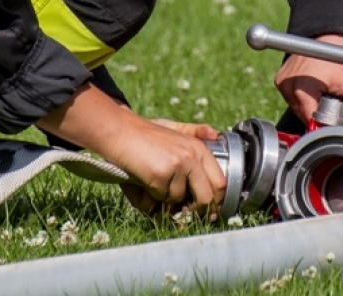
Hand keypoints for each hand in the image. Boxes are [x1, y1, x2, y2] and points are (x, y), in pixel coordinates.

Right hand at [38, 83, 226, 215]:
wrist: (120, 132)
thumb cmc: (146, 135)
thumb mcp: (174, 130)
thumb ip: (195, 132)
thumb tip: (216, 133)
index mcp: (200, 148)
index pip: (221, 183)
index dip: (215, 202)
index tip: (207, 212)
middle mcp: (193, 156)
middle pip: (207, 198)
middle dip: (195, 211)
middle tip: (182, 212)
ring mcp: (178, 166)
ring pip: (179, 200)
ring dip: (165, 198)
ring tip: (152, 181)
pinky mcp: (161, 175)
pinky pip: (161, 198)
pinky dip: (151, 195)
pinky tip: (143, 180)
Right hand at [274, 33, 342, 123]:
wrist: (326, 36)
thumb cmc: (337, 57)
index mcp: (301, 89)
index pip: (310, 120)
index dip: (323, 124)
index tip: (332, 122)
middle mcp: (287, 86)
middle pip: (302, 115)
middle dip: (316, 115)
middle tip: (330, 104)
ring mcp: (281, 82)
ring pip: (296, 107)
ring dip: (309, 106)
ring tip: (321, 94)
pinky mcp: (280, 79)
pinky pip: (291, 97)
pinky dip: (302, 98)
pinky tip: (312, 89)